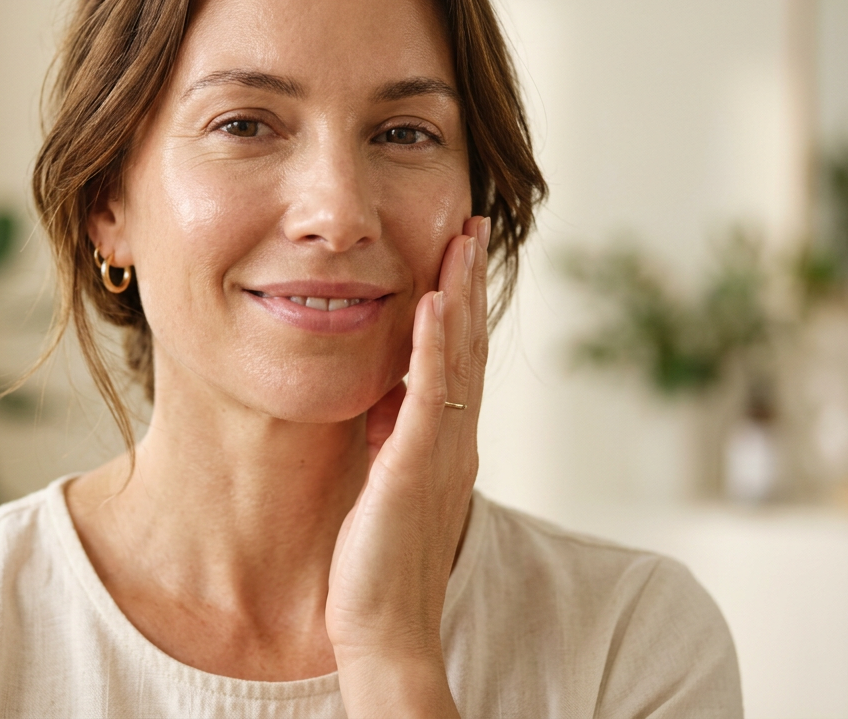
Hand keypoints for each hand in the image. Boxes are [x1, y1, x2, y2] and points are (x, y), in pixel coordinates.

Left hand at [326, 215, 488, 715]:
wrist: (382, 627)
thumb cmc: (378, 560)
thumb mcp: (387, 478)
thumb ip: (392, 433)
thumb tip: (380, 394)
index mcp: (443, 437)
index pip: (458, 353)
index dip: (460, 297)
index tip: (455, 246)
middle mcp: (452, 436)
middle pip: (468, 341)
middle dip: (468, 277)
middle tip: (469, 220)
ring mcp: (440, 449)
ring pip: (459, 356)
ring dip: (460, 293)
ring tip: (459, 236)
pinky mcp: (415, 467)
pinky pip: (430, 394)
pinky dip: (435, 346)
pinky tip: (434, 301)